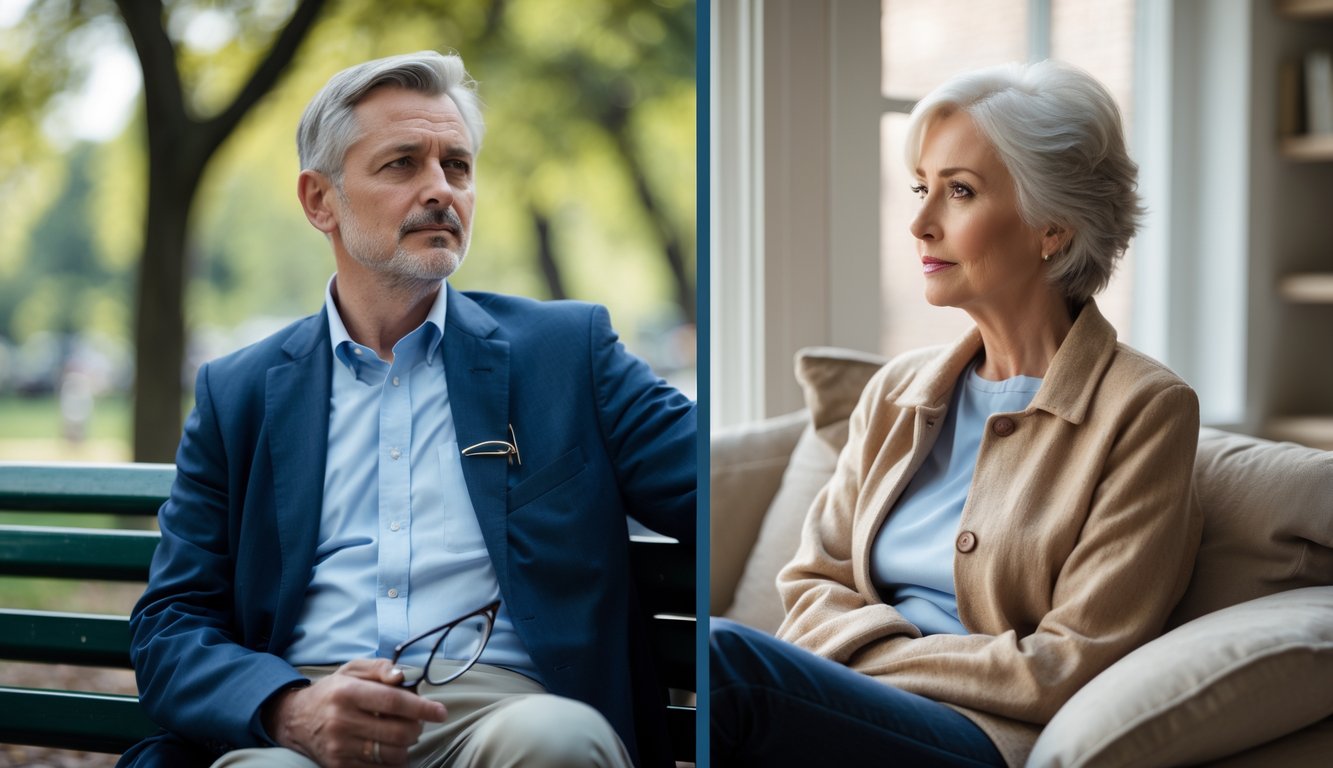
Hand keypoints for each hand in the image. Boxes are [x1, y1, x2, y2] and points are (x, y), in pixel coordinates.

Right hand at [263, 659, 447, 766]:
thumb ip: (380, 668)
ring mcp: (340, 747)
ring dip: (407, 746)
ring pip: (391, 754)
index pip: (394, 702)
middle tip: (418, 722)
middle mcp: (342, 720)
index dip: (422, 708)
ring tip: (404, 735)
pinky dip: (393, 761)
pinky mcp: (338, 765)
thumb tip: (403, 676)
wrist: (295, 719)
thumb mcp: (352, 669)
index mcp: (347, 692)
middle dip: (417, 728)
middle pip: (397, 732)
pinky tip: (391, 749)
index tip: (440, 712)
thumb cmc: (332, 691)